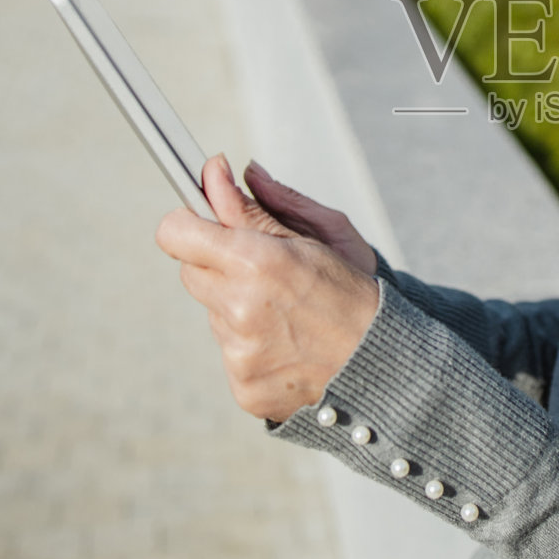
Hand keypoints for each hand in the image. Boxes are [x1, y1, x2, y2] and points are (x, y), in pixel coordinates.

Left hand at [155, 155, 379, 421]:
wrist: (383, 360)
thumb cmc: (354, 289)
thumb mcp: (316, 234)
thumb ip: (254, 206)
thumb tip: (214, 172)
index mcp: (256, 262)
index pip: (175, 233)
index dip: (189, 224)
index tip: (205, 225)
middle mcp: (239, 309)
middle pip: (190, 273)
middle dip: (220, 266)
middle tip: (266, 272)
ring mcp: (239, 354)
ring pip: (213, 315)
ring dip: (239, 308)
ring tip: (287, 314)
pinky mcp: (243, 386)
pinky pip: (229, 354)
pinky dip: (253, 348)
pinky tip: (288, 345)